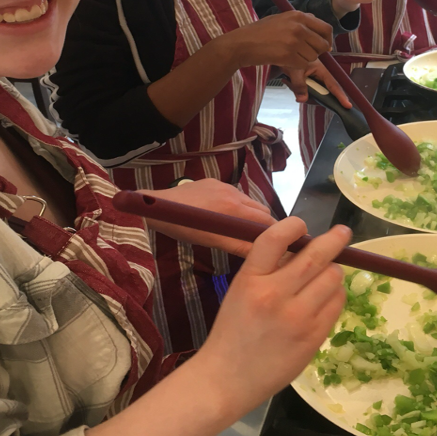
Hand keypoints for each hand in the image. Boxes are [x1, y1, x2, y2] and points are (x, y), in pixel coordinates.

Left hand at [139, 179, 274, 255]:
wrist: (157, 206)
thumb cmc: (183, 227)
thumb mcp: (211, 241)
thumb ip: (239, 246)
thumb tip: (262, 253)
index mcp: (235, 208)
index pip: (267, 220)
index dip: (276, 232)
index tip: (279, 244)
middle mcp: (234, 192)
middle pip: (262, 210)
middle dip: (264, 225)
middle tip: (257, 241)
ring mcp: (224, 184)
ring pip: (249, 202)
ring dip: (249, 215)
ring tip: (238, 230)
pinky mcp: (214, 181)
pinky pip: (235, 194)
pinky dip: (236, 206)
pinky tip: (221, 216)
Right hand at [195, 217, 349, 414]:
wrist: (227, 378)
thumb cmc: (233, 329)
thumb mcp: (242, 288)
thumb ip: (269, 267)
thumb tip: (303, 246)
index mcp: (250, 279)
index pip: (275, 238)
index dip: (293, 225)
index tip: (302, 224)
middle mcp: (275, 295)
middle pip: (315, 256)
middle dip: (334, 239)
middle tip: (342, 232)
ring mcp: (298, 318)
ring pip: (333, 277)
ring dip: (333, 270)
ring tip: (326, 274)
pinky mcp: (314, 337)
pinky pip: (337, 303)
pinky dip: (336, 294)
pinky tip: (326, 296)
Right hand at [220, 12, 332, 69]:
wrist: (242, 43)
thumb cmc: (260, 32)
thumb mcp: (282, 19)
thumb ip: (301, 22)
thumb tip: (321, 32)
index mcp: (298, 16)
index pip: (326, 28)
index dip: (327, 40)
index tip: (325, 47)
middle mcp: (299, 27)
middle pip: (322, 45)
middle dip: (317, 52)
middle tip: (304, 53)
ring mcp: (294, 41)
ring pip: (313, 57)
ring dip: (305, 59)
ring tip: (290, 55)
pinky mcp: (288, 55)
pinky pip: (303, 64)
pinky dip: (296, 65)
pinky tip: (285, 60)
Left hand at [283, 60, 351, 108]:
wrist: (284, 53)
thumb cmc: (292, 58)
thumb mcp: (295, 71)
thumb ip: (299, 86)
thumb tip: (303, 100)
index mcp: (321, 70)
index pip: (333, 85)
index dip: (340, 96)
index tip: (348, 105)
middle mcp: (320, 76)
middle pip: (324, 92)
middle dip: (313, 97)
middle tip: (301, 95)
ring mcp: (314, 79)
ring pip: (314, 94)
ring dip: (302, 92)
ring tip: (291, 82)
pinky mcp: (308, 81)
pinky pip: (306, 91)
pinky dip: (298, 90)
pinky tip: (290, 82)